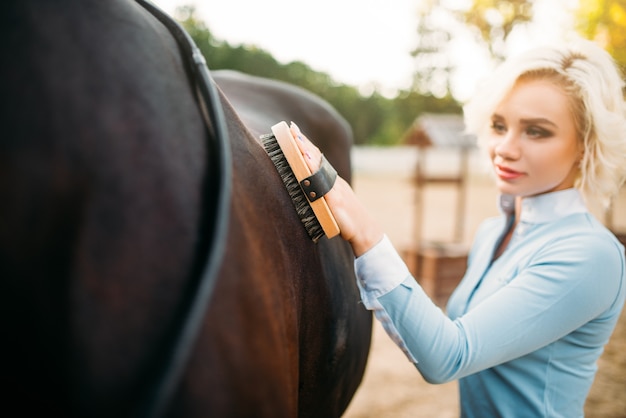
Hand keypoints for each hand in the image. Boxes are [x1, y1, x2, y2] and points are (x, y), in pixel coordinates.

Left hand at [290, 122, 383, 255]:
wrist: (366, 231)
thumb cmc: (348, 219)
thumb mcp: (334, 203)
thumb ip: (323, 194)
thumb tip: (307, 187)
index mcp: (333, 181)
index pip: (318, 159)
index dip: (307, 145)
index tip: (296, 132)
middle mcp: (334, 182)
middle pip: (317, 158)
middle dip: (304, 143)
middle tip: (292, 127)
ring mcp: (335, 190)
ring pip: (320, 168)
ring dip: (308, 153)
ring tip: (297, 140)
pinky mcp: (336, 201)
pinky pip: (323, 185)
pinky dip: (315, 174)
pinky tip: (307, 165)